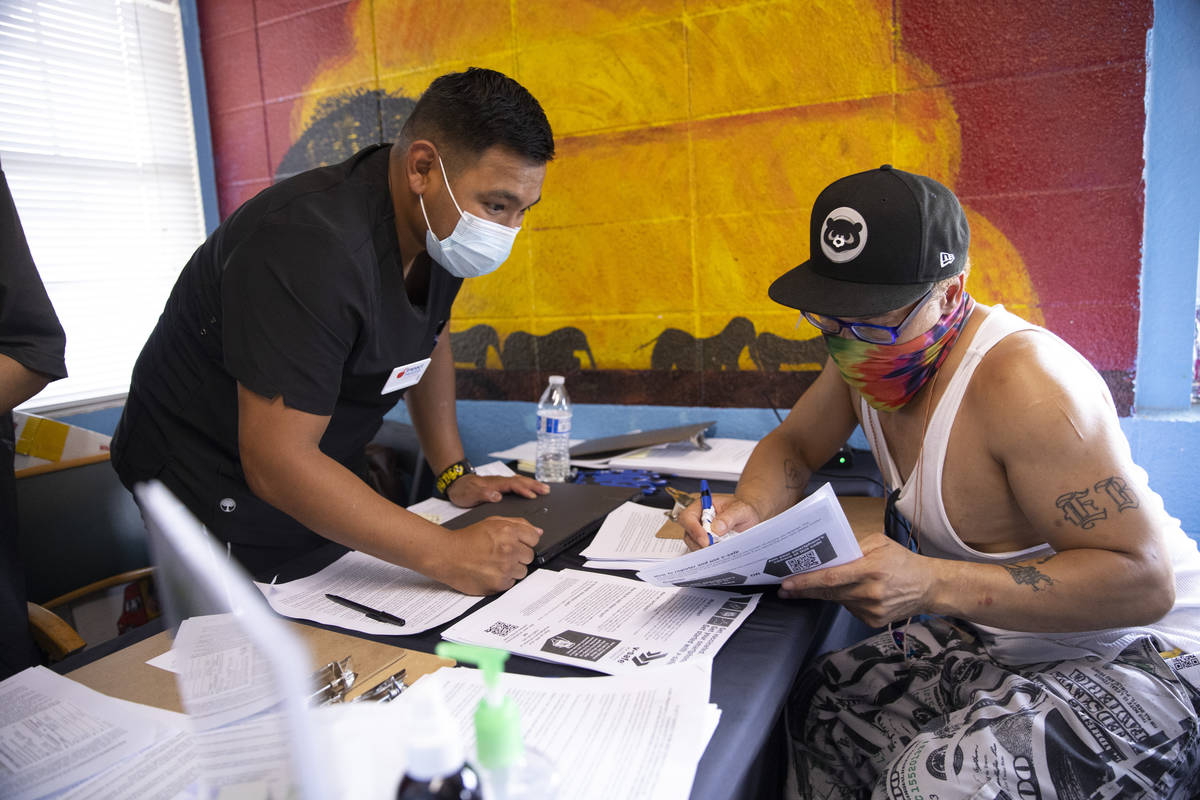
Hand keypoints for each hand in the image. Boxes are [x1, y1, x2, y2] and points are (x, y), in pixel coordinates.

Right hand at [437, 515, 542, 594]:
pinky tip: (490, 572)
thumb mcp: (492, 522)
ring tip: (495, 563)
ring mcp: (505, 568)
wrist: (446, 555)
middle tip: (501, 553)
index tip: (516, 543)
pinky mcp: (499, 584)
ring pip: (522, 571)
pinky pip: (511, 583)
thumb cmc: (467, 539)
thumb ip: (518, 524)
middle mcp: (509, 549)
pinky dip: (503, 579)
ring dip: (512, 569)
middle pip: (530, 556)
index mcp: (509, 531)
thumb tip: (538, 531)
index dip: (524, 541)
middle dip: (518, 555)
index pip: (534, 538)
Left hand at [447, 473, 548, 505]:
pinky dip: (526, 485)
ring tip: (544, 488)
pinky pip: (517, 484)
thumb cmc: (463, 490)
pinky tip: (531, 489)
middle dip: (534, 485)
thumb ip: (483, 495)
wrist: (455, 484)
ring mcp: (501, 483)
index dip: (524, 490)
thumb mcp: (469, 495)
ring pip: (520, 481)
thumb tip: (497, 496)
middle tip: (547, 490)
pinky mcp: (500, 486)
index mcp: (495, 484)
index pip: (513, 485)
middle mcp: (500, 482)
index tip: (533, 496)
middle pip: (520, 481)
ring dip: (532, 484)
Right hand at [679, 493, 761, 550]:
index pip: (688, 517)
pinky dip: (709, 554)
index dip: (693, 529)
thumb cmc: (742, 510)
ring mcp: (701, 533)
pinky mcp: (706, 543)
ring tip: (720, 549)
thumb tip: (716, 528)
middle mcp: (698, 520)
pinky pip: (702, 551)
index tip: (706, 540)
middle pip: (688, 533)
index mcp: (702, 506)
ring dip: (705, 549)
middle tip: (714, 548)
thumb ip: (729, 517)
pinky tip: (720, 553)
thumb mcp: (741, 510)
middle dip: (699, 543)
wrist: (748, 518)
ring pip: (694, 544)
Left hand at [777, 533, 934, 626]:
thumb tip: (828, 555)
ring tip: (812, 586)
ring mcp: (872, 610)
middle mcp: (871, 592)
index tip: (788, 583)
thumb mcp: (880, 543)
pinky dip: (845, 600)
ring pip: (838, 601)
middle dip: (805, 590)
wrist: (929, 587)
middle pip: (829, 593)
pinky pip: (849, 609)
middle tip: (784, 588)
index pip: (832, 578)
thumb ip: (853, 547)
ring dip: (824, 594)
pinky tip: (851, 592)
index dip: (807, 581)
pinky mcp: (873, 621)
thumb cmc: (903, 561)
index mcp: (871, 569)